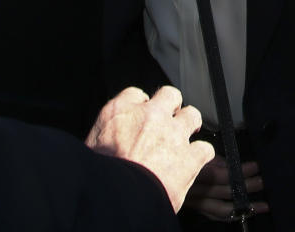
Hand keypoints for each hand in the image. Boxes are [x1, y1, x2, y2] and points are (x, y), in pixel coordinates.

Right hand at [85, 86, 213, 212]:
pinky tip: (193, 163)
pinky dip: (200, 155)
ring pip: (192, 116)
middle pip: (169, 95)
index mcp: (119, 112)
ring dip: (189, 127)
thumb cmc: (97, 180)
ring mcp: (173, 134)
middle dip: (170, 107)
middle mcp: (149, 116)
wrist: (115, 200)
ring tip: (183, 140)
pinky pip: (205, 148)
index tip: (140, 116)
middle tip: (167, 123)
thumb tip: (108, 141)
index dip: (140, 105)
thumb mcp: (89, 150)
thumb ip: (105, 136)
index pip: (135, 94)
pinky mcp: (190, 156)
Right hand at [184, 157, 268, 221]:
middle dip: (246, 187)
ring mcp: (196, 202)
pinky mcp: (197, 209)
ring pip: (222, 209)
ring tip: (262, 205)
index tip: (256, 166)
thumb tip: (233, 166)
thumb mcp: (199, 155)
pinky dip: (232, 216)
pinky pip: (216, 215)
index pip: (220, 174)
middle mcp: (194, 190)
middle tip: (263, 182)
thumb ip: (216, 161)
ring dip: (244, 207)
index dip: (240, 172)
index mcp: (194, 173)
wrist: (164, 175)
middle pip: (224, 191)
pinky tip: (246, 213)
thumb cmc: (183, 160)